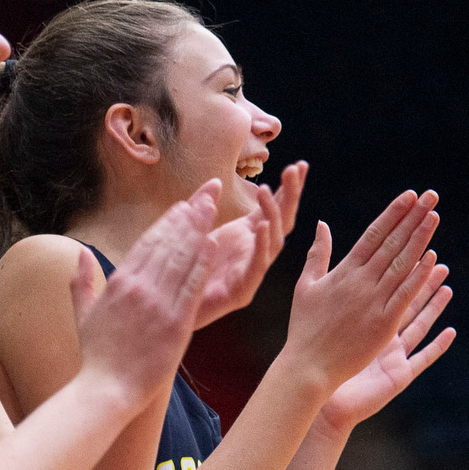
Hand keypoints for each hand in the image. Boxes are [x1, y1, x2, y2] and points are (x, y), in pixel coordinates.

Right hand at [71, 181, 220, 401]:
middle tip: (206, 195)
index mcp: (119, 282)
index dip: (167, 222)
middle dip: (189, 216)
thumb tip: (81, 253)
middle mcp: (139, 287)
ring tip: (213, 210)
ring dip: (199, 231)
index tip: (182, 206)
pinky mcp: (176, 322)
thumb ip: (80, 280)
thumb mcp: (82, 314)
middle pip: (168, 244)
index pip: (147, 243)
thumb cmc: (96, 356)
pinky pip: (192, 285)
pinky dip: (202, 263)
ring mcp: (158, 304)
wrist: (106, 389)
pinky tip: (213, 244)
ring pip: (182, 258)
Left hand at [193, 162, 306, 327]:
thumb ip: (204, 206)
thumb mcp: (194, 230)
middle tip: (295, 169)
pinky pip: (256, 268)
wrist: (168, 305)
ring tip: (267, 191)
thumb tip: (216, 182)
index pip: (274, 209)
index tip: (300, 165)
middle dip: (291, 195)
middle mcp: (255, 254)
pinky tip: (262, 227)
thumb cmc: (184, 267)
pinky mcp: (240, 292)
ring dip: (273, 215)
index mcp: (247, 237)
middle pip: (282, 222)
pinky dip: (261, 247)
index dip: (289, 189)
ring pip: (273, 243)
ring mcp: (250, 273)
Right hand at [280, 190, 443, 396]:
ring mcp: (373, 302)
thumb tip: (322, 224)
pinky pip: (404, 295)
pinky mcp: (384, 324)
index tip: (409, 196)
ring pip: (401, 264)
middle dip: (412, 217)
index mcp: (343, 271)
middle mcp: (360, 282)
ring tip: (434, 216)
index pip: (373, 234)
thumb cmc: (304, 328)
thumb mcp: (306, 286)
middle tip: (430, 196)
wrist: (308, 366)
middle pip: (392, 243)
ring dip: (419, 239)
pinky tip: (432, 258)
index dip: (393, 213)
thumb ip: (317, 254)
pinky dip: (418, 276)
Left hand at [319, 253, 454, 431]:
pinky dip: (437, 346)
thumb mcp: (323, 321)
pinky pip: (422, 359)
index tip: (408, 247)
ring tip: (448, 288)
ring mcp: (393, 356)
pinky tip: (452, 332)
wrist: (315, 394)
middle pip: (406, 304)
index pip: (385, 290)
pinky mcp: (398, 375)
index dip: (397, 270)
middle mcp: (382, 336)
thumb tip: (322, 269)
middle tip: (438, 260)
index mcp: (366, 320)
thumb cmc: (318, 362)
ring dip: (433, 308)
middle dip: (422, 282)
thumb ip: (331, 294)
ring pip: (418, 326)